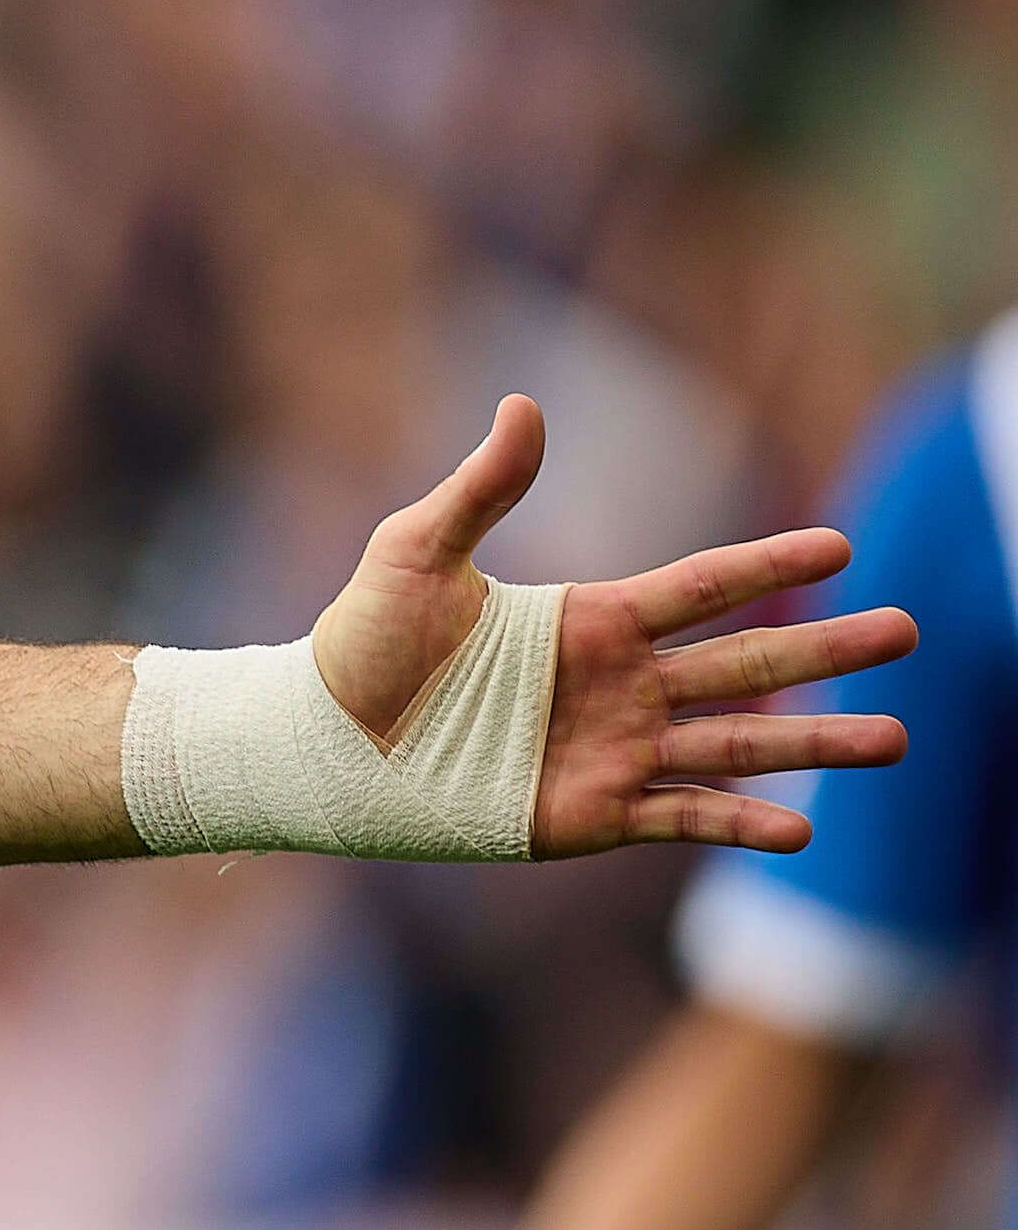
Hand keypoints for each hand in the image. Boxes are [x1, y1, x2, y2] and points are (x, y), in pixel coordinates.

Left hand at [305, 396, 912, 854]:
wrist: (323, 740)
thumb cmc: (363, 643)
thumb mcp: (416, 553)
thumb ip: (480, 488)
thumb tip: (523, 404)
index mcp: (591, 619)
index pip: (702, 585)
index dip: (768, 564)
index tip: (842, 544)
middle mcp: (621, 684)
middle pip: (746, 660)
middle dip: (827, 647)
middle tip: (908, 632)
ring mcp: (616, 750)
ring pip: (739, 743)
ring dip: (815, 742)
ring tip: (895, 737)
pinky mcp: (594, 813)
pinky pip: (685, 816)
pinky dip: (743, 823)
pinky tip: (803, 825)